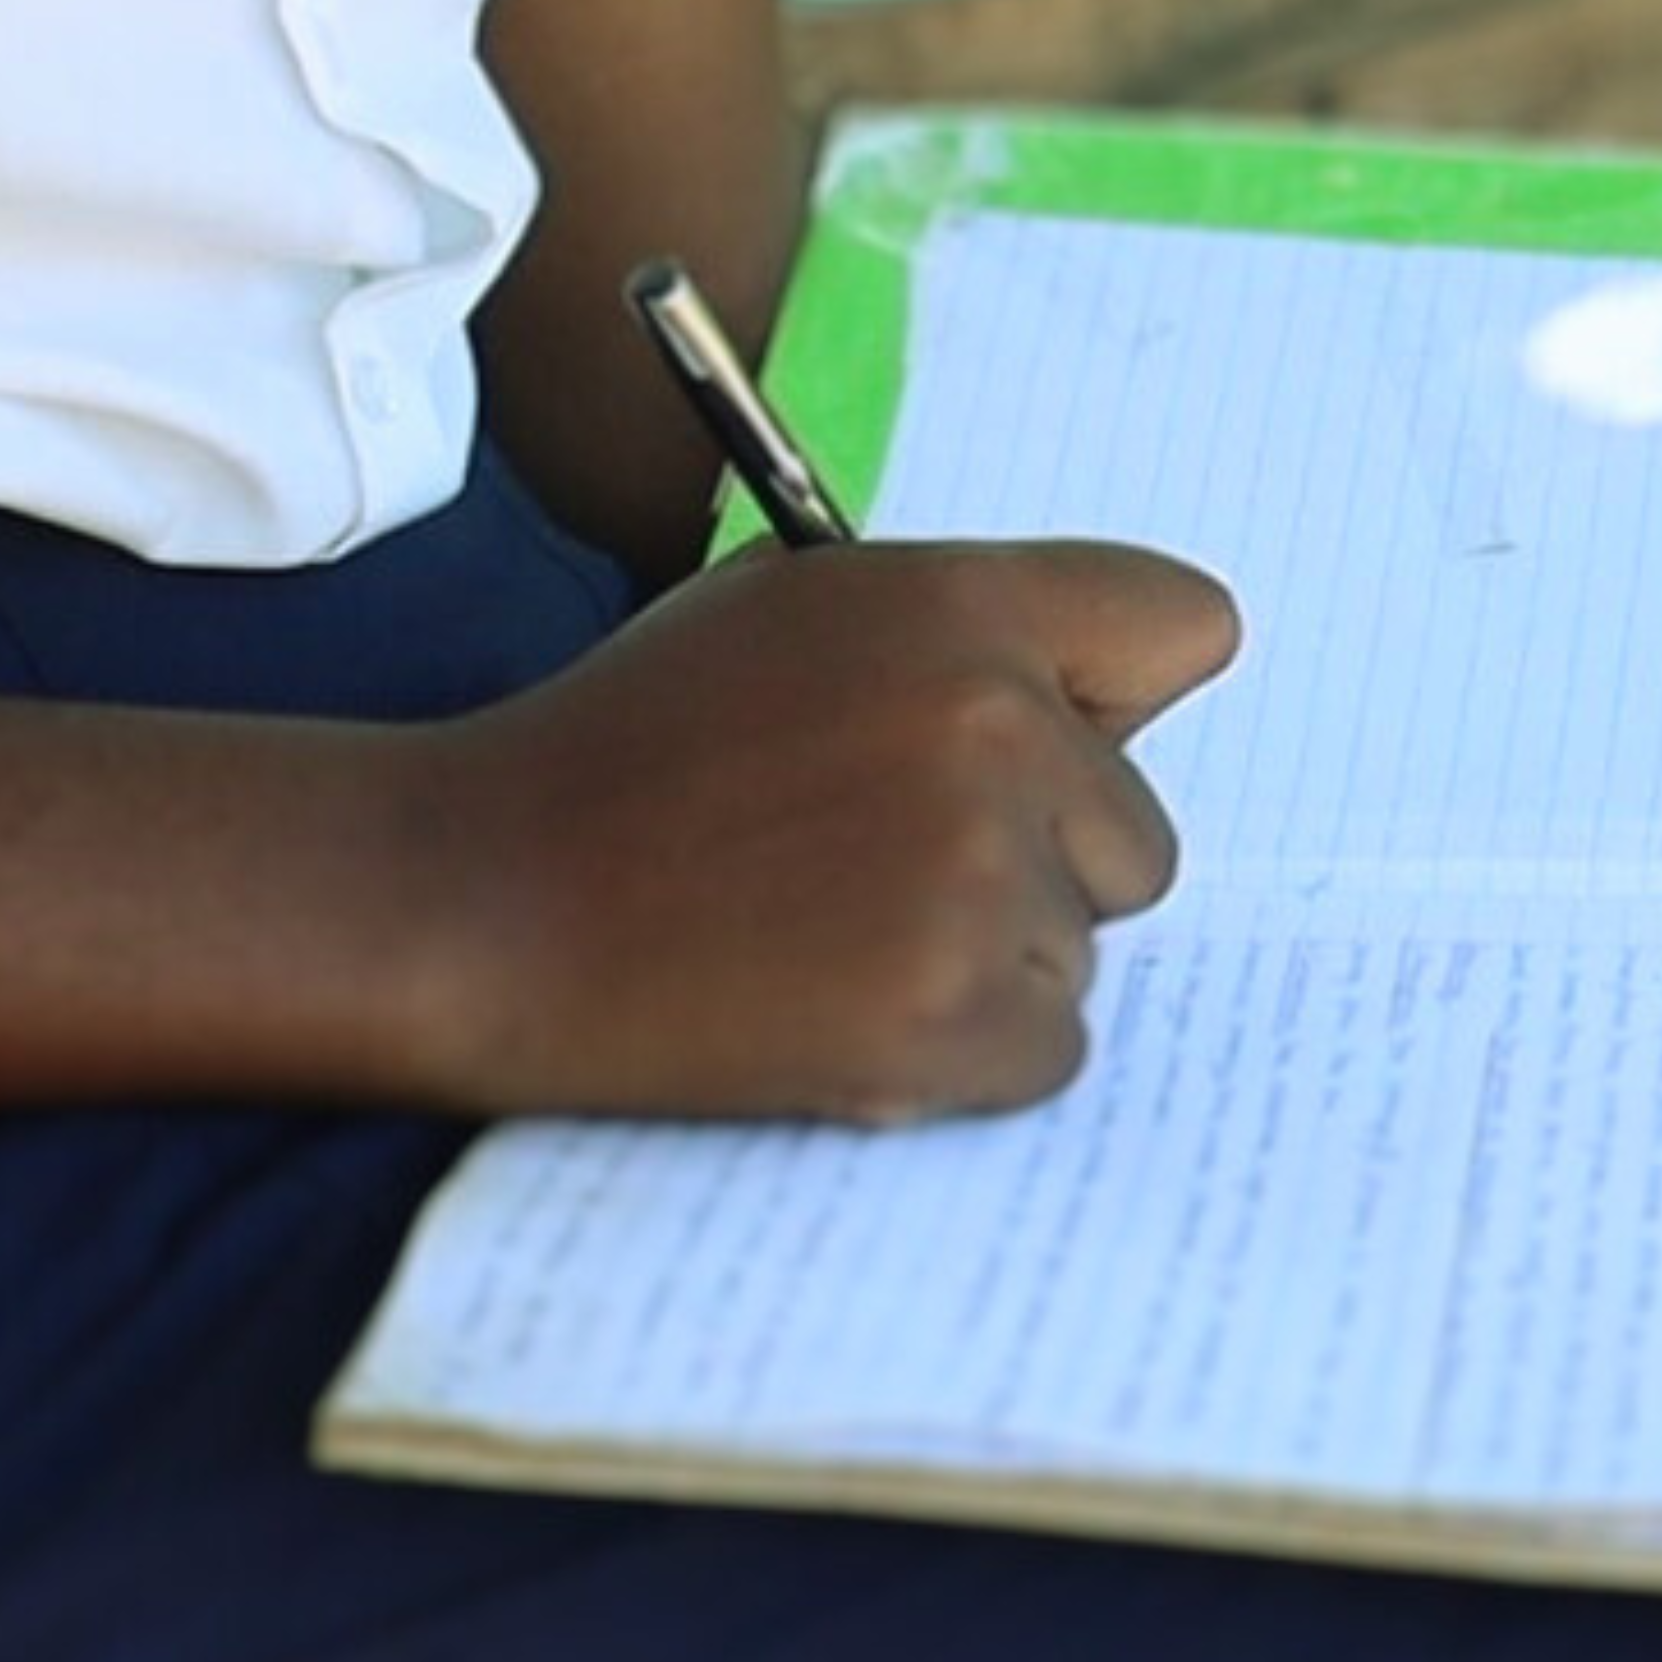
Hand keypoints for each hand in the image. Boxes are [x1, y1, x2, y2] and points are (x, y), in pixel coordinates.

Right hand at [388, 534, 1234, 1122]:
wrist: (476, 902)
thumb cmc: (627, 753)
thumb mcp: (788, 614)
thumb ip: (955, 639)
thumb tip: (1101, 713)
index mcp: (961, 606)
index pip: (1184, 625)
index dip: (1123, 699)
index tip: (1065, 742)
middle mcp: (996, 727)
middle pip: (1142, 833)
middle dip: (1044, 862)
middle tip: (881, 870)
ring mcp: (980, 878)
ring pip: (1084, 947)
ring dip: (989, 962)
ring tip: (828, 937)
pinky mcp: (955, 1016)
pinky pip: (1051, 1050)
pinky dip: (966, 1056)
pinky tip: (836, 1010)